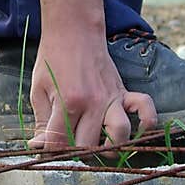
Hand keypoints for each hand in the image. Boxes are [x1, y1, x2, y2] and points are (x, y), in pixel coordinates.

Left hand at [27, 33, 156, 151]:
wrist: (73, 31)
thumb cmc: (52, 60)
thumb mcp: (38, 90)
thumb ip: (41, 122)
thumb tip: (39, 147)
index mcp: (68, 102)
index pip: (61, 142)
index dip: (50, 151)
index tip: (47, 148)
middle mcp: (93, 103)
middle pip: (89, 145)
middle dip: (76, 152)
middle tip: (68, 145)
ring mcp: (112, 98)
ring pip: (120, 135)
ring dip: (110, 147)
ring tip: (98, 146)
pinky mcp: (124, 92)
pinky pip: (145, 109)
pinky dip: (146, 123)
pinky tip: (135, 132)